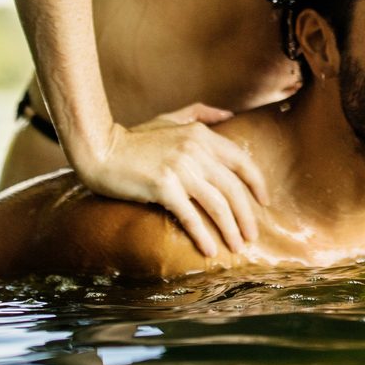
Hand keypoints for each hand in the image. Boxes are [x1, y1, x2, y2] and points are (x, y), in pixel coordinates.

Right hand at [74, 103, 265, 256]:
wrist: (100, 149)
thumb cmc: (134, 138)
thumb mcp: (169, 118)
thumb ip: (200, 114)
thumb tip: (228, 115)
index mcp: (201, 134)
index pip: (241, 161)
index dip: (256, 183)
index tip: (264, 202)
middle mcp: (195, 150)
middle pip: (233, 188)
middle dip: (247, 216)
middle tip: (252, 236)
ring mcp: (180, 168)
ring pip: (217, 204)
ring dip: (230, 229)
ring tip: (236, 247)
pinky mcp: (163, 187)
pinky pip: (191, 216)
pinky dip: (203, 235)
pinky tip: (209, 250)